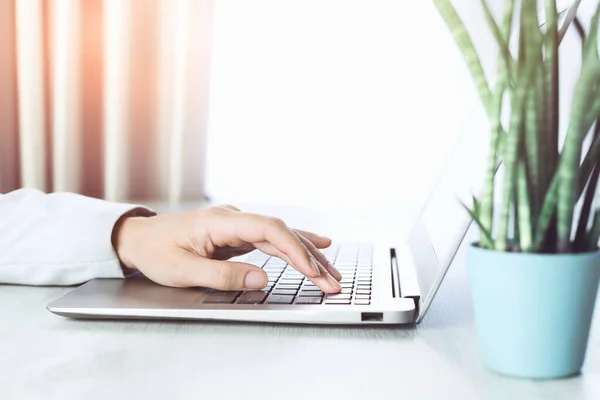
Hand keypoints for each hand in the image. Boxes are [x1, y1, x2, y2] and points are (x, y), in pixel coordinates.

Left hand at [112, 205, 341, 292]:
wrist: (138, 239)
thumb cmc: (156, 251)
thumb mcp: (183, 269)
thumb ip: (222, 275)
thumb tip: (261, 279)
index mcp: (221, 221)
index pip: (268, 229)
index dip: (293, 248)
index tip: (311, 269)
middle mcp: (234, 219)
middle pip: (281, 233)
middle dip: (309, 258)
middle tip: (332, 281)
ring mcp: (237, 226)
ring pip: (280, 237)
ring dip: (306, 256)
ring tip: (331, 274)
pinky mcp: (238, 236)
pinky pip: (272, 242)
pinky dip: (293, 249)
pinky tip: (314, 248)